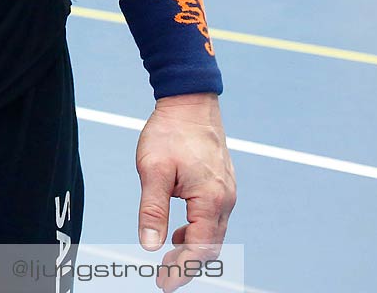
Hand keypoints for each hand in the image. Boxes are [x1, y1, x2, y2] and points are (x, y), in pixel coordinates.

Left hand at [134, 93, 235, 291]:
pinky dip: (197, 233)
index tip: (163, 284)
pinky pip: (213, 219)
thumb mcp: (152, 171)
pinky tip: (177, 235)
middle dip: (188, 266)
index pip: (200, 249)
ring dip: (193, 251)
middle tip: (164, 279)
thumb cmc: (170, 132)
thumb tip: (150, 246)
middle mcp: (225, 200)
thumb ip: (152, 210)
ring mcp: (226, 192)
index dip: (182, 270)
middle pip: (211, 246)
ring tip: (169, 262)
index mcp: (211, 200)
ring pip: (213, 234)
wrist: (190, 101)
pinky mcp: (221, 185)